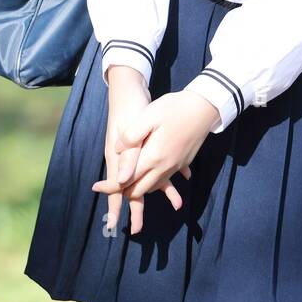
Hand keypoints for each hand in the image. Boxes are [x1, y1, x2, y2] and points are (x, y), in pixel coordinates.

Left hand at [96, 67, 189, 236]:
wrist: (205, 107)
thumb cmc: (174, 108)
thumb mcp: (149, 116)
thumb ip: (131, 137)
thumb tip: (117, 152)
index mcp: (152, 157)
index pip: (126, 180)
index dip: (110, 186)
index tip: (96, 187)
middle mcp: (164, 166)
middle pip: (139, 190)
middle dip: (123, 193)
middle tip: (109, 188)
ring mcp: (175, 166)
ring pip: (152, 187)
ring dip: (139, 189)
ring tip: (127, 185)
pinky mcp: (182, 162)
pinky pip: (165, 179)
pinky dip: (155, 182)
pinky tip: (151, 176)